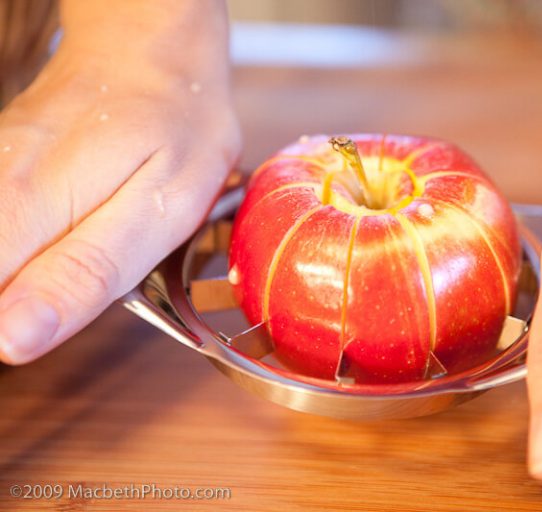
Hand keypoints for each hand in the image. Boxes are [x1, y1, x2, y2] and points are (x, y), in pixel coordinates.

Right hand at [0, 1, 239, 363]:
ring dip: (28, 272)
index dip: (13, 331)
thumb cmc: (174, 128)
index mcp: (27, 208)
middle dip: (22, 301)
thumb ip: (86, 275)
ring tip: (89, 236)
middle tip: (83, 272)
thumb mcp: (159, 209)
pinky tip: (64, 225)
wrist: (152, 52)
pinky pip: (1, 223)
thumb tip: (14, 340)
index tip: (49, 326)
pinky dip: (27, 243)